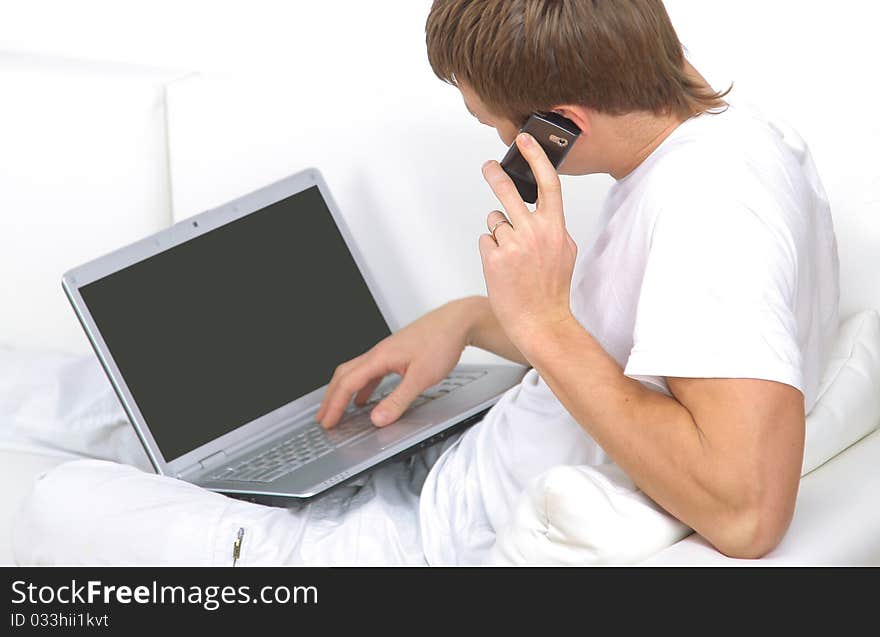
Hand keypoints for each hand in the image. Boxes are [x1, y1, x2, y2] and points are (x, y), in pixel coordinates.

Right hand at [314, 299, 475, 428]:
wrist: (457, 322)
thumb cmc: (442, 341)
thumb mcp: (421, 377)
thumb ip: (399, 400)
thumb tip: (379, 419)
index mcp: (380, 357)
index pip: (348, 383)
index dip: (335, 405)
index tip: (328, 421)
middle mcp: (379, 353)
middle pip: (344, 376)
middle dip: (331, 398)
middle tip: (323, 417)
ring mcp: (386, 353)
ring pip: (355, 373)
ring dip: (344, 392)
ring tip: (337, 409)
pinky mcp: (396, 355)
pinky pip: (371, 373)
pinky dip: (362, 387)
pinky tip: (365, 398)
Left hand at [479, 132, 578, 356]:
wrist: (540, 321)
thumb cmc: (552, 289)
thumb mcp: (565, 252)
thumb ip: (554, 228)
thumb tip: (540, 212)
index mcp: (556, 228)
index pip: (548, 182)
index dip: (535, 157)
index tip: (524, 140)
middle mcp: (535, 232)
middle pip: (509, 191)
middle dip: (495, 175)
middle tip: (488, 167)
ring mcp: (513, 244)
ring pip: (495, 221)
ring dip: (498, 233)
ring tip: (511, 257)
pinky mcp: (494, 258)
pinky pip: (486, 240)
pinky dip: (491, 251)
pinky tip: (503, 268)